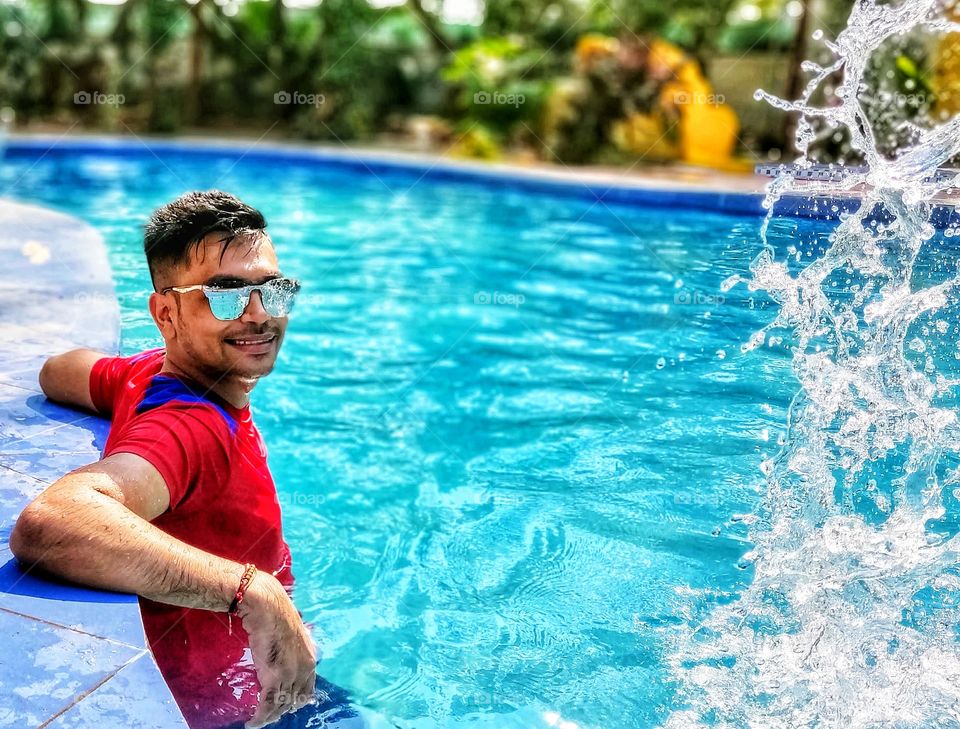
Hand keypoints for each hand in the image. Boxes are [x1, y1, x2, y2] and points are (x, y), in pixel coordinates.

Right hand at [237, 571, 316, 727]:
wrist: (267, 607)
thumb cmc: (275, 617)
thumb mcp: (291, 637)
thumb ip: (291, 652)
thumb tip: (284, 659)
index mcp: (310, 659)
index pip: (307, 691)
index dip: (296, 702)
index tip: (284, 706)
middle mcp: (305, 669)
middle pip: (293, 701)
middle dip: (280, 711)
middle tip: (266, 716)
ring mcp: (291, 674)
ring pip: (280, 705)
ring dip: (268, 717)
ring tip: (257, 722)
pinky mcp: (275, 677)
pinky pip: (268, 704)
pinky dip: (260, 717)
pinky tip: (252, 722)